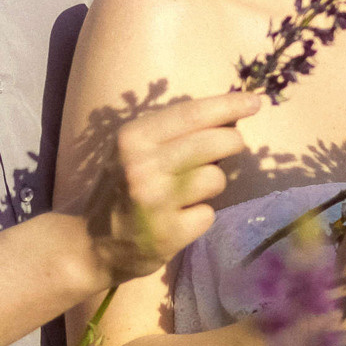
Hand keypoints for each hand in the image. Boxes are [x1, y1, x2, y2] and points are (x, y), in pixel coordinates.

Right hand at [80, 91, 261, 291]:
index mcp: (133, 138)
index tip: (255, 101)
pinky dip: (199, 216)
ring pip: (216, 179)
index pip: (192, 113)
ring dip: (212, 185)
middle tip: (232, 147)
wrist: (90, 243)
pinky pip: (208, 215)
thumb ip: (172, 132)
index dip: (229, 105)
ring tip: (189, 192)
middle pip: (215, 142)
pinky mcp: (168, 234)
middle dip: (233, 142)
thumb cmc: (120, 188)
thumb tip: (228, 116)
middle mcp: (142, 166)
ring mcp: (156, 202)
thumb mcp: (133, 150)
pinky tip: (179, 219)